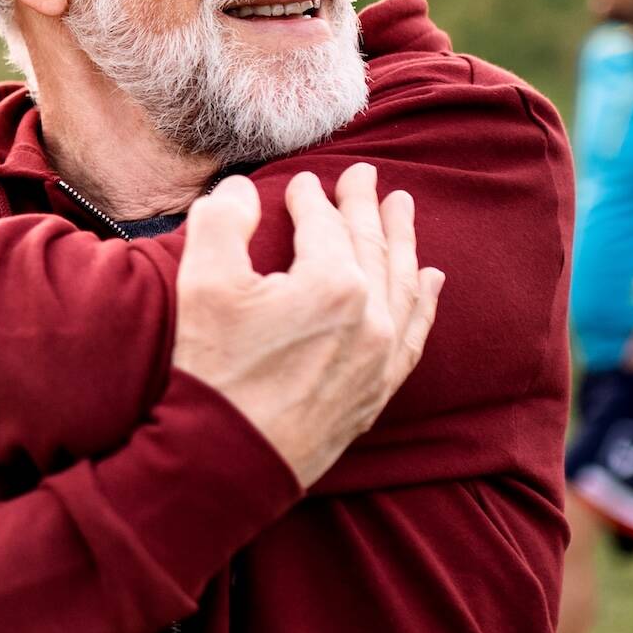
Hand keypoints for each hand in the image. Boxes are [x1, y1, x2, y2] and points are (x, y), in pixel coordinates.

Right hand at [172, 164, 443, 488]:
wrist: (228, 458)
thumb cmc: (213, 370)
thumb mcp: (203, 283)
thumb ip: (222, 221)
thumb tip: (241, 190)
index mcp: (333, 282)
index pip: (325, 224)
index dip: (312, 198)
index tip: (302, 182)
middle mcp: (371, 315)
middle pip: (371, 245)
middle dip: (365, 206)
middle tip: (366, 174)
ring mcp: (381, 354)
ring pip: (402, 283)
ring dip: (403, 241)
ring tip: (402, 208)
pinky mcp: (379, 388)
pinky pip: (415, 332)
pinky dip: (423, 300)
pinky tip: (429, 280)